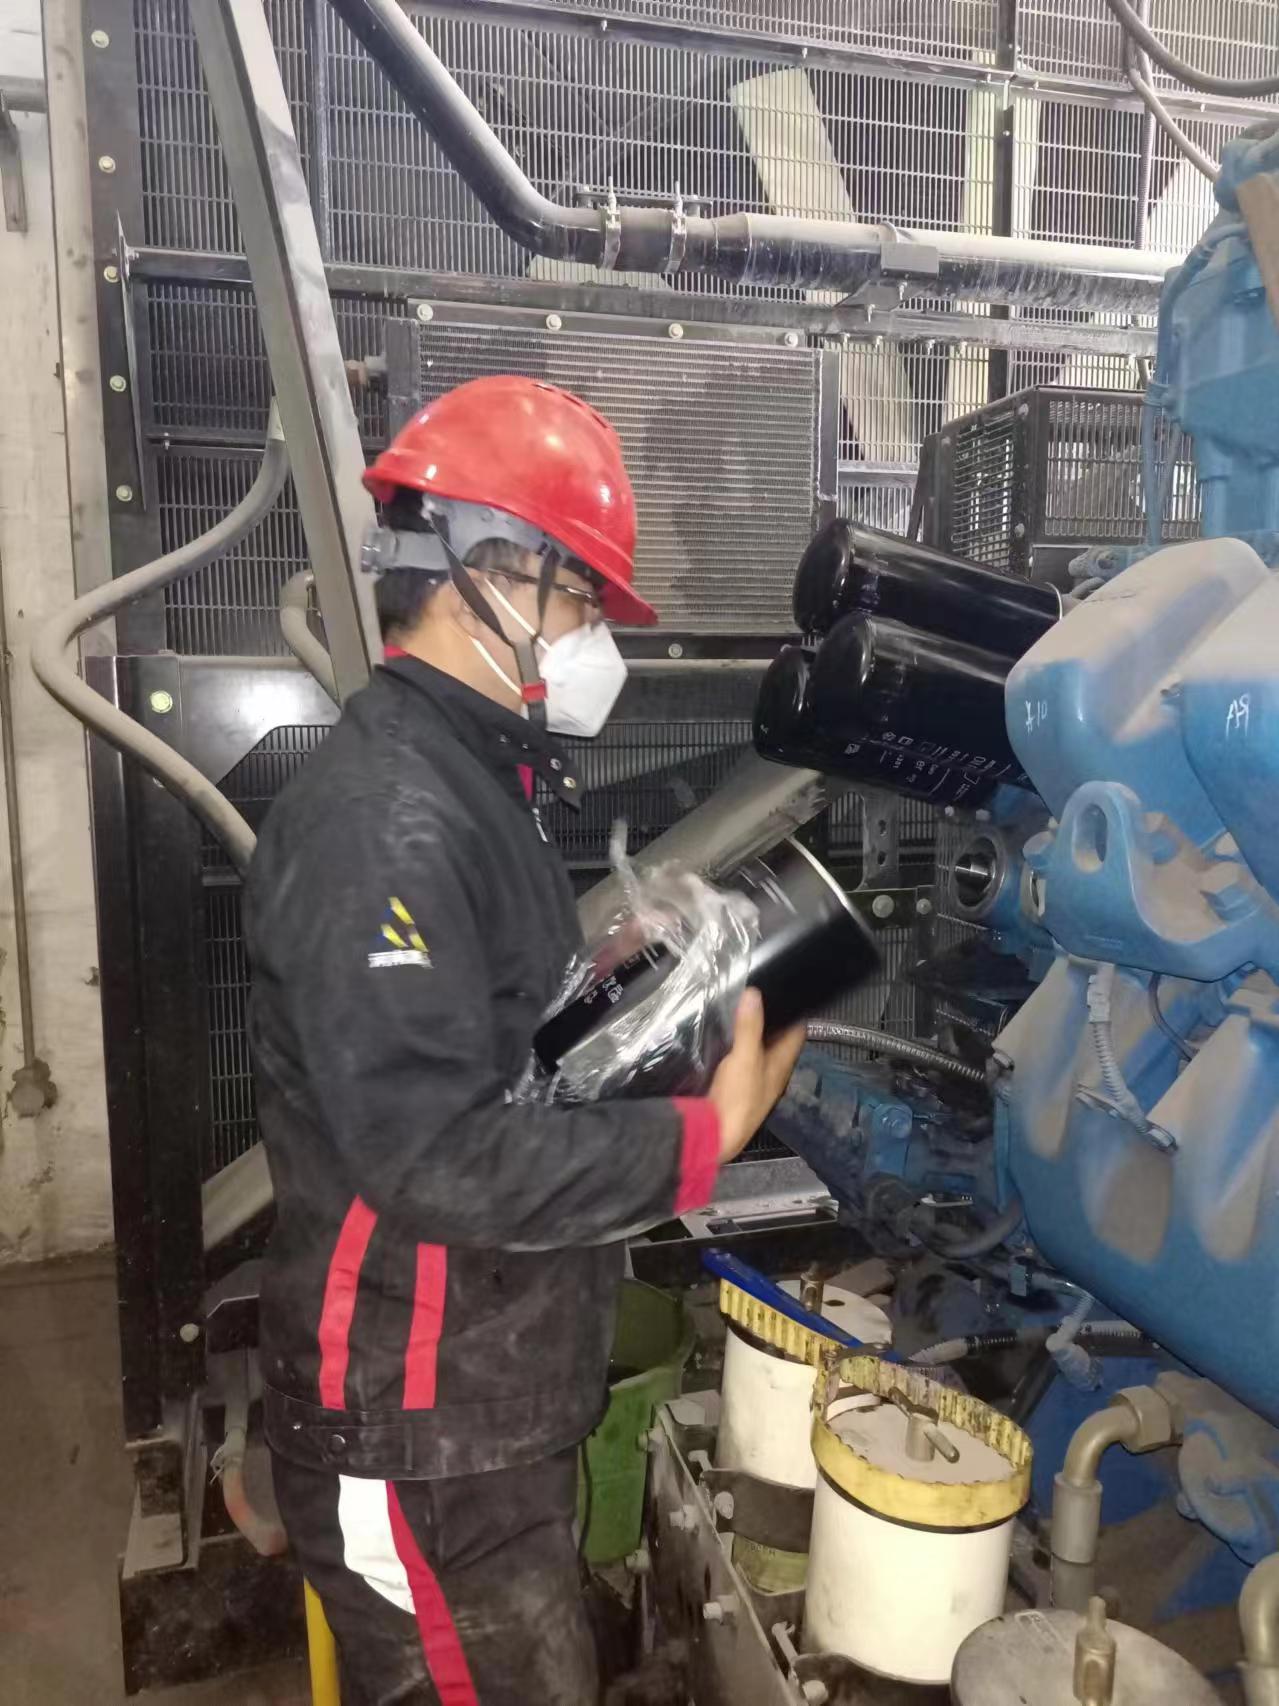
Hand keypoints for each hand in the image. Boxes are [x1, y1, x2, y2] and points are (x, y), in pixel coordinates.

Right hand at [708, 989, 806, 1163]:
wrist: (715, 1135)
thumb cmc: (738, 1098)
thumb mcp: (744, 1057)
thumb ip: (749, 1027)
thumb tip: (754, 994)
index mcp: (781, 1065)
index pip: (796, 1033)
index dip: (794, 1012)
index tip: (786, 992)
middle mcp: (772, 1074)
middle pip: (778, 1041)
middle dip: (771, 1020)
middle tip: (759, 996)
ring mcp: (755, 1083)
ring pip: (760, 1052)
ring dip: (754, 1034)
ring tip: (742, 1011)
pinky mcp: (737, 1089)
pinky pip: (742, 1061)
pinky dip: (738, 1048)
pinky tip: (727, 1040)